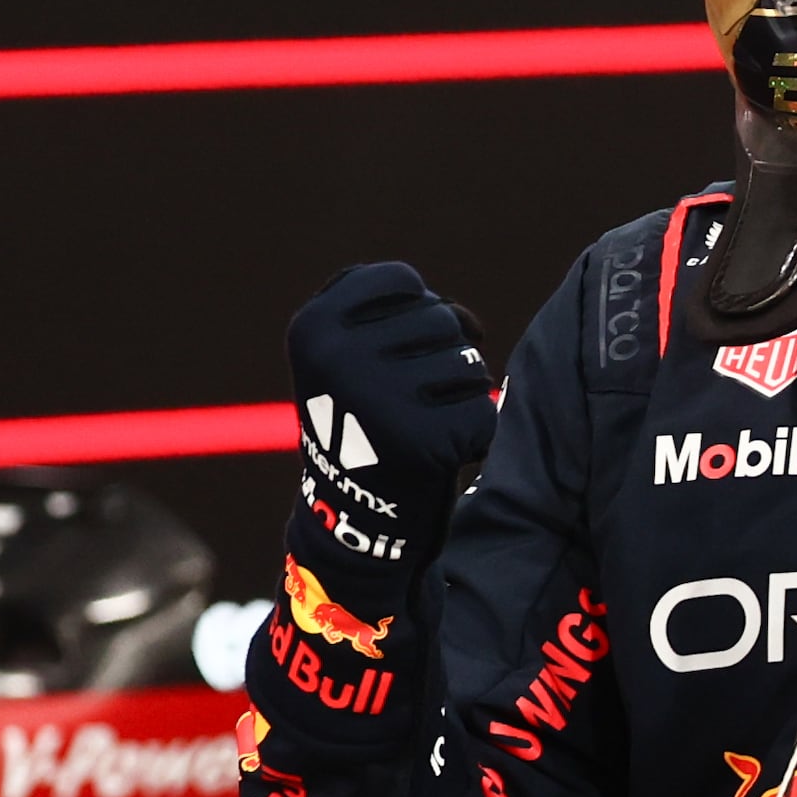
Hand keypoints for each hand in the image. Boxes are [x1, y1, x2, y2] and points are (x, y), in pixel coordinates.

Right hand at [287, 262, 494, 558]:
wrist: (352, 516)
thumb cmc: (363, 418)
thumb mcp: (347, 352)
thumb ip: (395, 311)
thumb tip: (470, 323)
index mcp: (314, 327)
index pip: (401, 280)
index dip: (414, 311)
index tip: (393, 350)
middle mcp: (340, 358)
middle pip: (441, 318)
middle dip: (439, 355)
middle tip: (408, 399)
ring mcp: (380, 400)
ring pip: (469, 362)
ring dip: (461, 393)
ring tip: (423, 423)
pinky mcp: (423, 442)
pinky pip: (483, 411)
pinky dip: (474, 434)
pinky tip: (438, 454)